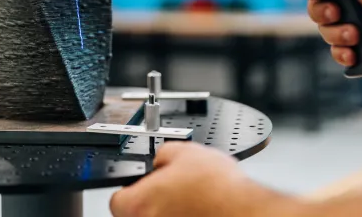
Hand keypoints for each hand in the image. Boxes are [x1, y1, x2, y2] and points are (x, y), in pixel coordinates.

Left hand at [110, 142, 291, 216]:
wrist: (244, 211)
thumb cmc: (217, 190)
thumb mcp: (185, 152)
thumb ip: (163, 154)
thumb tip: (161, 159)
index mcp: (137, 205)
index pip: (118, 199)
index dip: (132, 188)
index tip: (144, 185)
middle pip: (137, 214)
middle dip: (153, 202)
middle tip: (172, 192)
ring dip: (171, 213)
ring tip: (192, 201)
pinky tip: (201, 211)